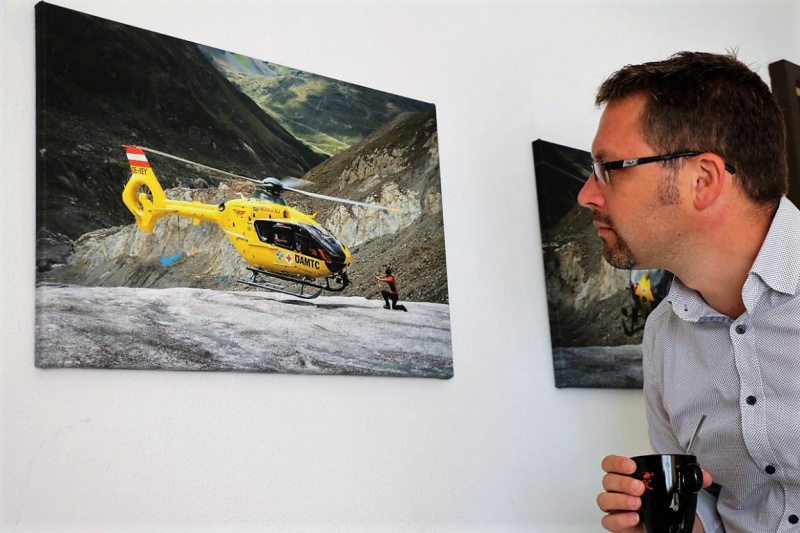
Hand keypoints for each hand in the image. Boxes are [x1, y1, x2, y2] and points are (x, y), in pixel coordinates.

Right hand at [597, 455, 712, 531]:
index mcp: (627, 476)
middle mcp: (618, 491)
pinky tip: (634, 517)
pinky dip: (619, 519)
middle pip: (608, 480)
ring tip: (637, 503)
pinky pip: (608, 521)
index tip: (631, 466)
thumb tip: (703, 476)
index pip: (611, 464)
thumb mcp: (677, 490)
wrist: (668, 528)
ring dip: (620, 500)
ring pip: (604, 500)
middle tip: (639, 487)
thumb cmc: (664, 505)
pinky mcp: (618, 525)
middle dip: (623, 482)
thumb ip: (689, 480)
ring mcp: (617, 508)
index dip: (617, 463)